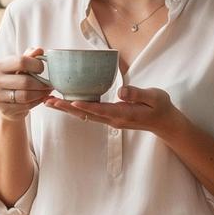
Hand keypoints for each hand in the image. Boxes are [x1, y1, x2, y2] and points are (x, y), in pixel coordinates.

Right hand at [0, 48, 51, 121]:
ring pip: (26, 96)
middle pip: (25, 81)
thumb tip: (39, 50)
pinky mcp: (4, 110)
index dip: (36, 65)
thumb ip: (29, 57)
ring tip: (47, 90)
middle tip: (50, 83)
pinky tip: (41, 97)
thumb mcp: (19, 66)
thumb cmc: (14, 79)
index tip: (42, 68)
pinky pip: (26, 106)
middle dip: (42, 83)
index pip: (21, 62)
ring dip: (41, 93)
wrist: (5, 101)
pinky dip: (37, 101)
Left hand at [44, 85, 181, 137]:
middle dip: (67, 108)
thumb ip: (138, 93)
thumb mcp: (154, 97)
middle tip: (49, 101)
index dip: (86, 106)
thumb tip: (122, 92)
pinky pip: (89, 114)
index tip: (71, 101)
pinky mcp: (109, 118)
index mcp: (123, 114)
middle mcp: (113, 119)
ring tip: (50, 103)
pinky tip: (66, 104)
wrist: (164, 122)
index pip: (101, 110)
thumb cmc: (160, 107)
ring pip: (85, 115)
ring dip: (67, 109)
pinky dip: (76, 109)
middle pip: (86, 114)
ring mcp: (110, 120)